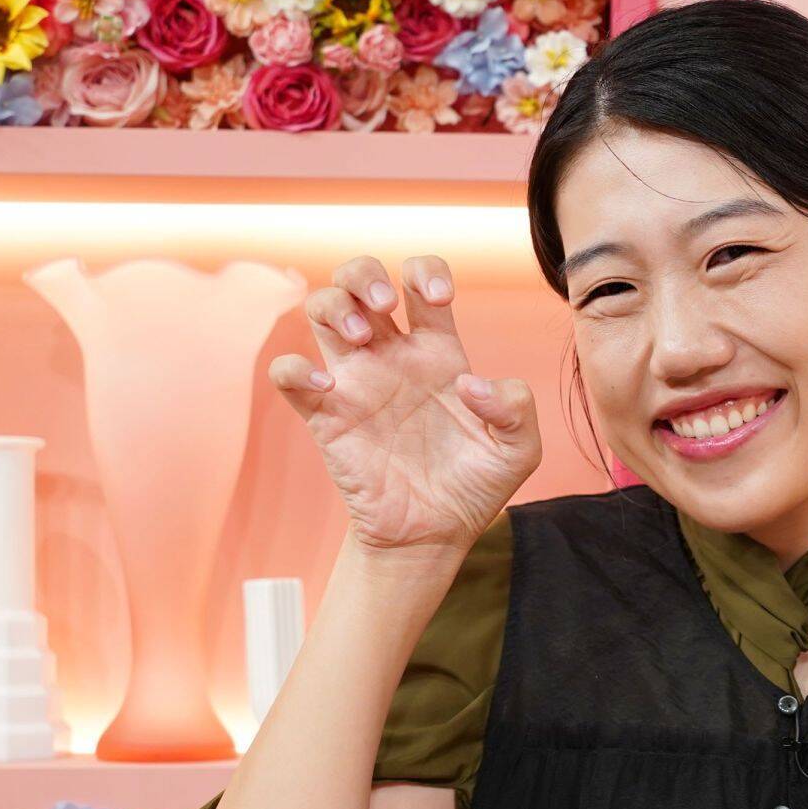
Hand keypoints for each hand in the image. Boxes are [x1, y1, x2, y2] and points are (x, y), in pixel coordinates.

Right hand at [271, 255, 541, 553]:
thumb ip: (516, 408)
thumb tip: (470, 384)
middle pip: (358, 279)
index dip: (425, 272)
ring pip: (320, 310)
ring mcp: (356, 383)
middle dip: (363, 273)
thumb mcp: (519, 449)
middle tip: (384, 303)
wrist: (435, 536)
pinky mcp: (325, 417)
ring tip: (362, 337)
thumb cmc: (476, 487)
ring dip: (332, 305)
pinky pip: (288, 374)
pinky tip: (329, 388)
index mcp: (437, 351)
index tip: (439, 301)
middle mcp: (392, 357)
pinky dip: (296, 368)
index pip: (420, 281)